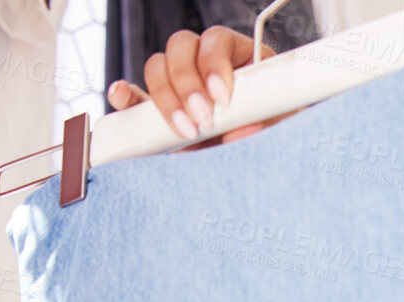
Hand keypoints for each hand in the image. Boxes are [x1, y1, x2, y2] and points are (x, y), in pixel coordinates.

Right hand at [105, 26, 303, 147]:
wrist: (258, 160)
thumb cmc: (271, 132)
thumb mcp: (278, 126)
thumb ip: (267, 124)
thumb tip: (242, 130)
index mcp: (237, 56)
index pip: (217, 40)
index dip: (215, 63)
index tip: (222, 98)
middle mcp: (202, 62)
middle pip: (180, 46)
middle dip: (188, 83)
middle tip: (203, 119)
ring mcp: (176, 82)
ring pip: (156, 66)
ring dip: (166, 97)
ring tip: (185, 131)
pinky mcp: (156, 107)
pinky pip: (134, 94)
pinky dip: (127, 96)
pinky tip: (125, 100)